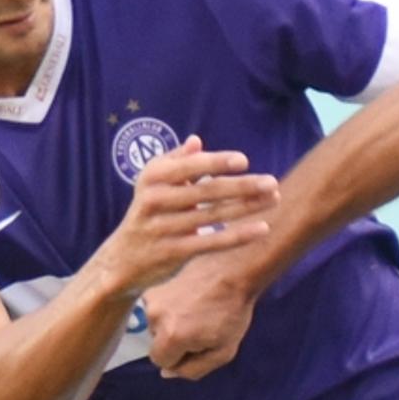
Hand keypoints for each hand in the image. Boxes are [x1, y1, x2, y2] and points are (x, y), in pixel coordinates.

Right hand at [95, 137, 277, 295]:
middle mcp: (155, 200)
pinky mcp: (174, 252)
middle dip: (242, 186)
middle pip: (207, 191)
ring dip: (247, 207)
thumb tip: (197, 141)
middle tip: (272, 182)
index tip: (244, 161)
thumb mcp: (153, 183)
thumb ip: (175, 161)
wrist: (124, 257)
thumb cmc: (148, 212)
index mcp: (153, 177)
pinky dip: (239, 236)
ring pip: (213, 215)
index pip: (190, 167)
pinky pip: (212, 243)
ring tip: (273, 199)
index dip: (217, 163)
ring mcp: (164, 227)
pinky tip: (263, 229)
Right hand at [143, 242, 269, 380]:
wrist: (232, 269)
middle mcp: (154, 318)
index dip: (179, 358)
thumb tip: (166, 373)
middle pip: (157, 343)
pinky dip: (170, 308)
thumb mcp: (223, 352)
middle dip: (174, 341)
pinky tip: (189, 299)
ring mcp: (151, 300)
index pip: (161, 361)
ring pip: (156, 325)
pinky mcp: (154, 287)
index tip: (198, 345)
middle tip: (200, 327)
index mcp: (171, 337)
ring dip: (172, 323)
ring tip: (196, 310)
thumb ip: (193, 369)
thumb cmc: (232, 313)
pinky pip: (157, 308)